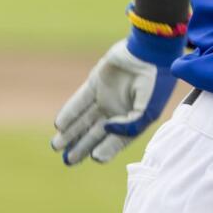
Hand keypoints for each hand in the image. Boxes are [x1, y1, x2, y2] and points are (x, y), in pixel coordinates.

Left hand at [50, 36, 178, 164]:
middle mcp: (118, 110)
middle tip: (68, 161)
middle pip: (95, 133)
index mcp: (133, 119)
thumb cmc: (156, 81)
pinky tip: (59, 125)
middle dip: (81, 147)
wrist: (151, 51)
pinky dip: (69, 112)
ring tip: (56, 147)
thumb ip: (131, 126)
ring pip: (84, 119)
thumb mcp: (149, 109)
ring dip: (70, 133)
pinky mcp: (96, 83)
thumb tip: (106, 131)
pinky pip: (79, 101)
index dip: (105, 149)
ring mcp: (106, 96)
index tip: (95, 157)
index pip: (115, 140)